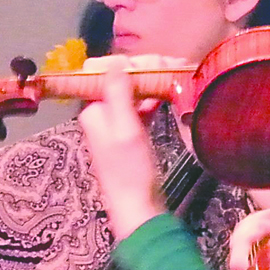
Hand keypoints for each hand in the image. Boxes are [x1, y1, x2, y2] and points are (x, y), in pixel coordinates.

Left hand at [76, 60, 165, 239]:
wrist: (138, 208)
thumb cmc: (131, 170)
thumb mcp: (126, 129)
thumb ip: (118, 94)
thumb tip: (114, 61)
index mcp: (93, 112)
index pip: (109, 75)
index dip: (133, 64)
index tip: (158, 60)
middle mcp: (100, 117)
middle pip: (121, 84)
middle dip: (145, 74)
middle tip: (173, 66)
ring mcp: (114, 128)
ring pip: (132, 97)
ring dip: (151, 87)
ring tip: (175, 76)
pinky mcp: (128, 139)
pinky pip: (138, 112)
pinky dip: (151, 104)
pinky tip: (166, 98)